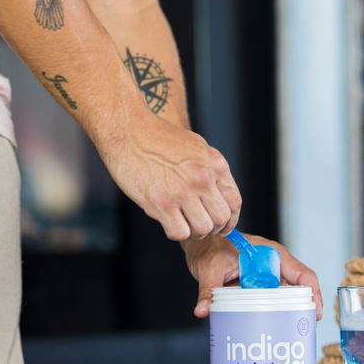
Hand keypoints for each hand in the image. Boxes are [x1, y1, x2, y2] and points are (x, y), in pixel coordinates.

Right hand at [99, 112, 241, 240]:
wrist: (128, 130)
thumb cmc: (158, 138)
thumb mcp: (196, 148)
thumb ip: (210, 171)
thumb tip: (218, 198)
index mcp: (215, 164)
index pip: (235, 202)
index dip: (230, 220)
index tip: (223, 227)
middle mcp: (203, 178)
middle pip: (221, 218)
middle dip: (212, 228)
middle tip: (198, 225)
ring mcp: (183, 191)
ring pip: (203, 229)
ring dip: (194, 232)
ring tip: (182, 223)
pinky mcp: (161, 203)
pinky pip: (179, 233)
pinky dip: (175, 233)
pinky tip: (168, 222)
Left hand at [182, 234, 323, 319]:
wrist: (200, 244)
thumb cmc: (208, 247)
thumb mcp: (209, 268)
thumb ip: (208, 290)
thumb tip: (203, 311)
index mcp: (271, 254)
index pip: (301, 273)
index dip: (312, 294)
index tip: (314, 314)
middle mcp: (273, 265)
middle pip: (297, 289)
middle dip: (303, 309)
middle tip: (302, 330)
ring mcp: (267, 277)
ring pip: (285, 297)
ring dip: (287, 313)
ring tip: (289, 333)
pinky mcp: (258, 286)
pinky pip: (270, 301)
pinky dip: (271, 313)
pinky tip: (270, 328)